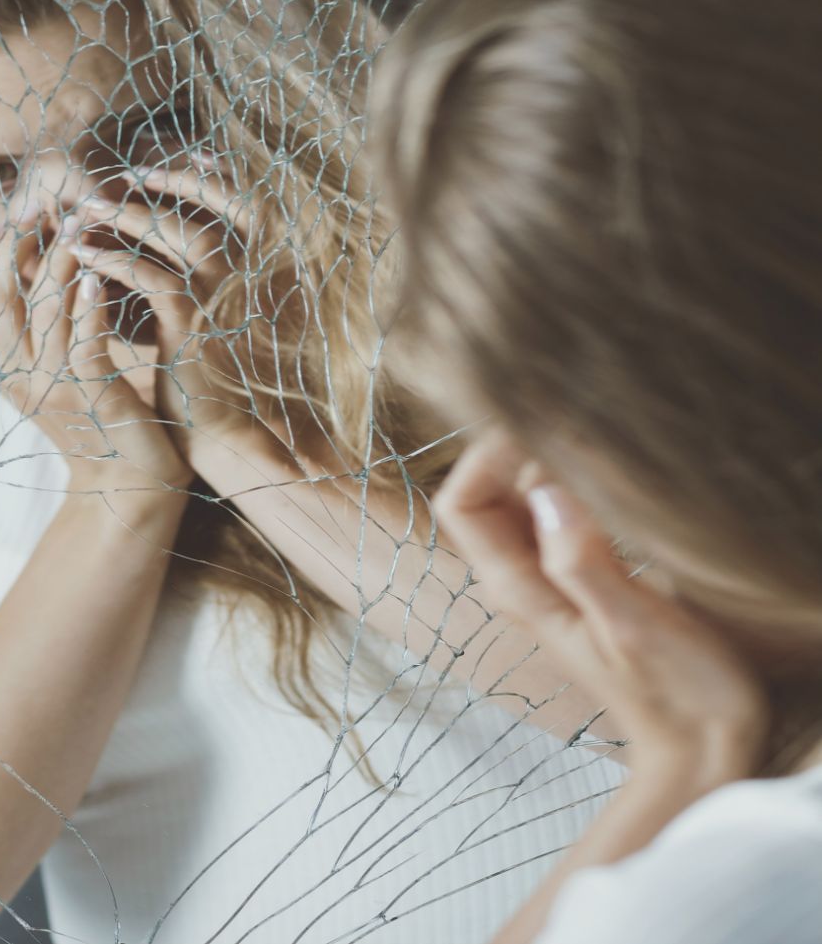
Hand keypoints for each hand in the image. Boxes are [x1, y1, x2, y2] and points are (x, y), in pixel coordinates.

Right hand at [0, 212, 191, 495]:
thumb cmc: (85, 406)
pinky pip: (84, 343)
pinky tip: (99, 278)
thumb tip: (14, 241)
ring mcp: (46, 386)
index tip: (6, 219)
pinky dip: (91, 307)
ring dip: (58, 262)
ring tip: (75, 227)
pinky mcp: (89, 395)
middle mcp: (6, 373)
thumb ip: (19, 313)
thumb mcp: (37, 360)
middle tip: (39, 210)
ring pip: (41, 312)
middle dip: (14, 244)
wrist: (123, 474)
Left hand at [65, 167, 326, 489]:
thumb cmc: (204, 373)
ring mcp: (231, 299)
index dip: (206, 180)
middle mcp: (256, 276)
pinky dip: (116, 262)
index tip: (158, 167)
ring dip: (132, 217)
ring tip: (88, 210)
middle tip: (117, 180)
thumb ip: (184, 272)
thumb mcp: (199, 313)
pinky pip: (155, 280)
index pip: (242, 204)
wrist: (220, 434)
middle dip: (165, 187)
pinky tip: (84, 257)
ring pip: (183, 236)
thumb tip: (136, 231)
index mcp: (264, 269)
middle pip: (215, 208)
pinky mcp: (199, 326)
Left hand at [435, 431, 767, 784]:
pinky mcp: (588, 578)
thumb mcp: (633, 625)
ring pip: (527, 501)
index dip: (487, 455)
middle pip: (488, 493)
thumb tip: (548, 493)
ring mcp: (554, 577)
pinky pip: (565, 518)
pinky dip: (581, 488)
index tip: (541, 425)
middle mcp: (523, 579)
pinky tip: (620, 477)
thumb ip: (584, 563)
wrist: (705, 747)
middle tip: (576, 418)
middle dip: (516, 450)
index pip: (462, 502)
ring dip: (552, 464)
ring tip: (602, 437)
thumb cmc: (678, 694)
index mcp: (517, 588)